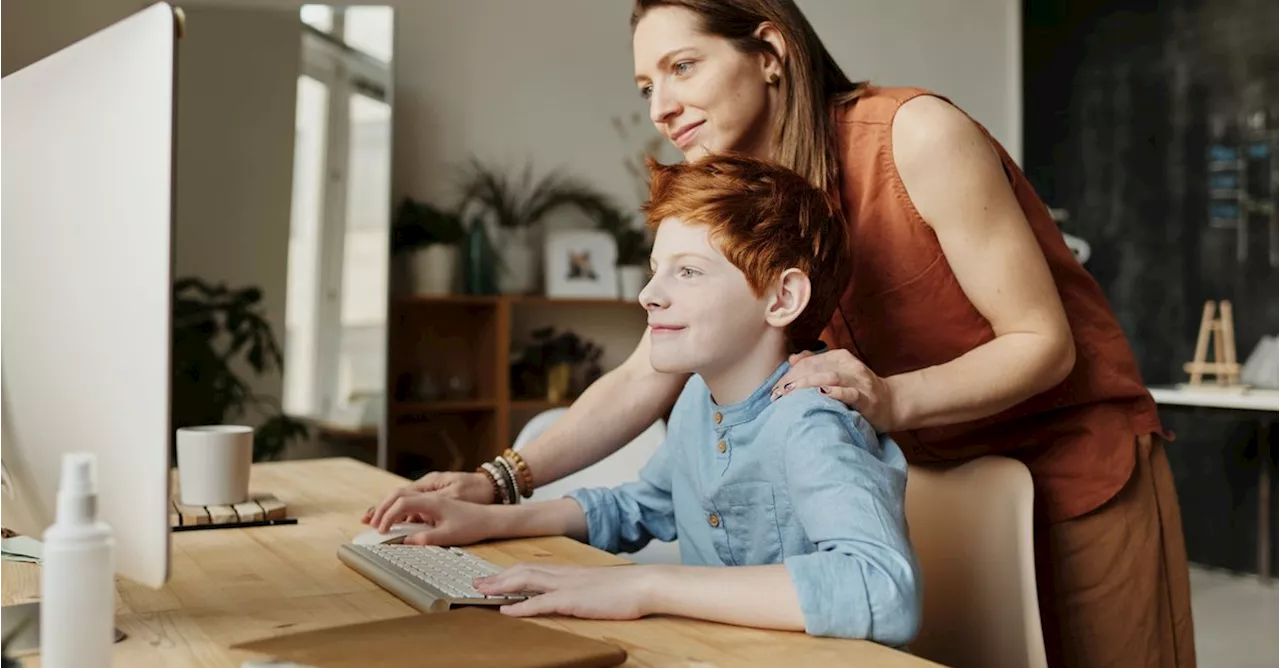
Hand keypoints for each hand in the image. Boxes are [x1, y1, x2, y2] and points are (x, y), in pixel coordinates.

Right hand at [364, 491, 497, 545]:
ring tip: (373, 521)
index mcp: (433, 500)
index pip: (402, 502)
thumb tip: (405, 541)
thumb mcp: (449, 535)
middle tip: (367, 523)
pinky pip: (411, 502)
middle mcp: (430, 494)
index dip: (387, 515)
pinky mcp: (433, 502)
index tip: (381, 531)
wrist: (490, 517)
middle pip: (398, 494)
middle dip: (381, 508)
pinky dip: (398, 510)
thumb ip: (426, 538)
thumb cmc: (472, 524)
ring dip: (387, 508)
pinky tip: (392, 521)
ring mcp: (431, 496)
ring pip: (403, 497)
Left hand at [474, 564, 657, 620]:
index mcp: (569, 571)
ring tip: (482, 591)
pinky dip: (521, 606)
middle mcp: (564, 574)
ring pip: (526, 581)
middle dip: (498, 577)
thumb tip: (568, 593)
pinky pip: (542, 602)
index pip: (532, 567)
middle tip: (477, 583)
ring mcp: (567, 586)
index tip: (492, 576)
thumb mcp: (597, 586)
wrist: (645, 584)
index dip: (509, 572)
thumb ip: (580, 587)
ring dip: (502, 586)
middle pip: (523, 571)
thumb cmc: (627, 588)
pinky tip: (507, 611)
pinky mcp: (573, 600)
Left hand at [771, 348, 898, 430]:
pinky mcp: (866, 398)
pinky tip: (822, 393)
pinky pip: (850, 393)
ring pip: (830, 377)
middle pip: (816, 368)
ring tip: (790, 392)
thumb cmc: (859, 390)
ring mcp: (858, 381)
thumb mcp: (838, 373)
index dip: (789, 374)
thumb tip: (792, 359)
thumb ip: (816, 364)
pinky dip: (836, 392)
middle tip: (777, 395)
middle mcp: (849, 366)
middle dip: (793, 380)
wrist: (892, 403)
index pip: (808, 361)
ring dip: (808, 384)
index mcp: (839, 357)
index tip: (774, 390)